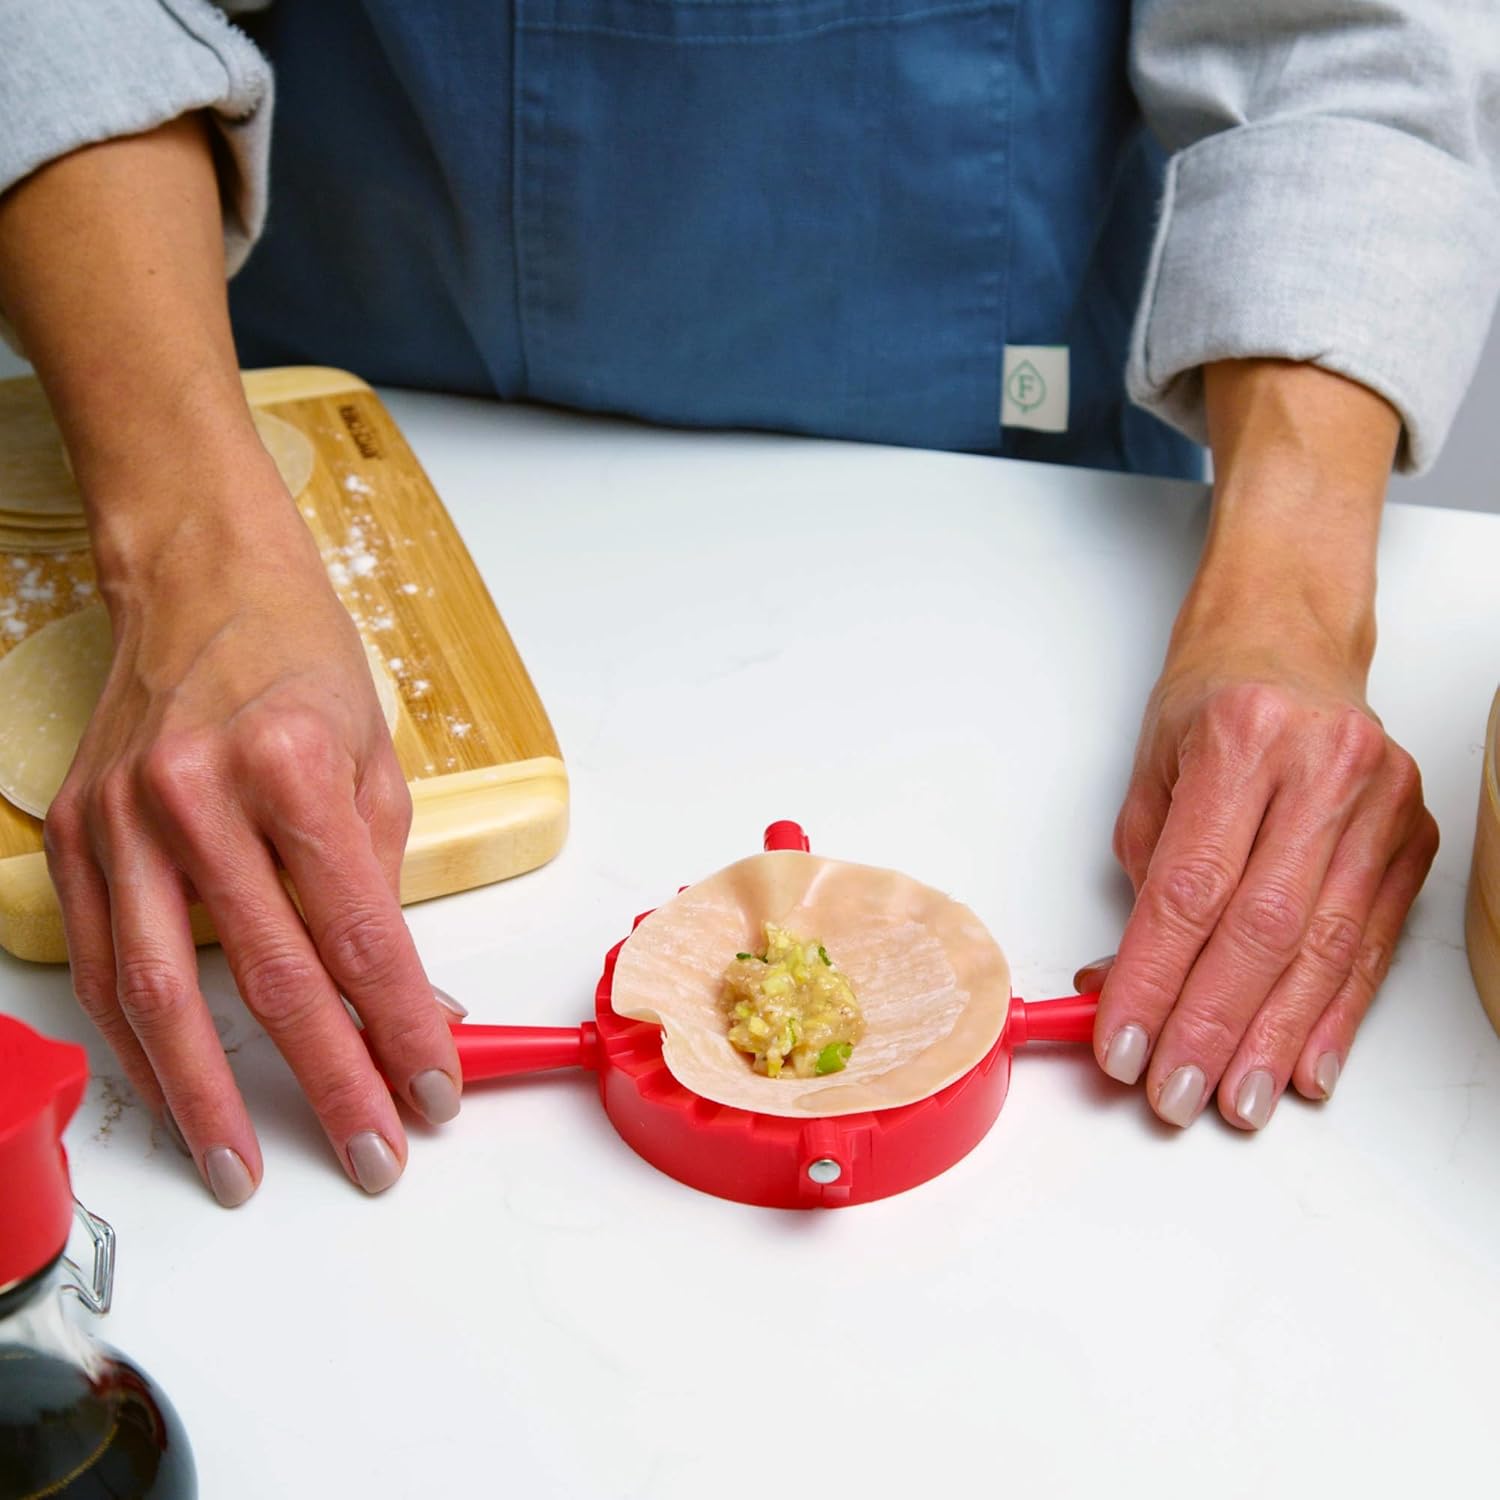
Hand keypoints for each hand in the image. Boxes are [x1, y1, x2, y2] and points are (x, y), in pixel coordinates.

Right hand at [44, 447, 460, 1204]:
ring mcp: (121, 820)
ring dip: (209, 1097)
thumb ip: (383, 883)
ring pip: (165, 995)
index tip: (433, 1090)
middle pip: (272, 979)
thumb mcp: (374, 758)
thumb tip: (405, 995)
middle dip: (329, 1082)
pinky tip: (173, 1094)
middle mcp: (196, 797)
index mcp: (292, 769)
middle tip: (369, 1156)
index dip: (401, 1028)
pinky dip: (139, 1042)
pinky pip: (106, 964)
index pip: (359, 936)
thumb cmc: (301, 661)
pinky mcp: (74, 836)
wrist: (200, 583)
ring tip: (246, 1169)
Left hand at [1080, 359, 1437, 1130]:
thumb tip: (1119, 988)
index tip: (1121, 1044)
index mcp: (1241, 740)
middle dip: (1213, 1026)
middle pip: (1261, 928)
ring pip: (1322, 948)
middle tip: (1176, 1094)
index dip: (1154, 981)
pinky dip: (1333, 1014)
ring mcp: (1380, 804)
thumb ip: (1140, 882)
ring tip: (1237, 1099)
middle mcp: (1322, 769)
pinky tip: (1305, 1063)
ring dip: (1274, 1037)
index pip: (1190, 890)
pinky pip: (1370, 944)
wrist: (1290, 644)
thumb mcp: (1151, 773)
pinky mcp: (1412, 838)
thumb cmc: (1212, 703)